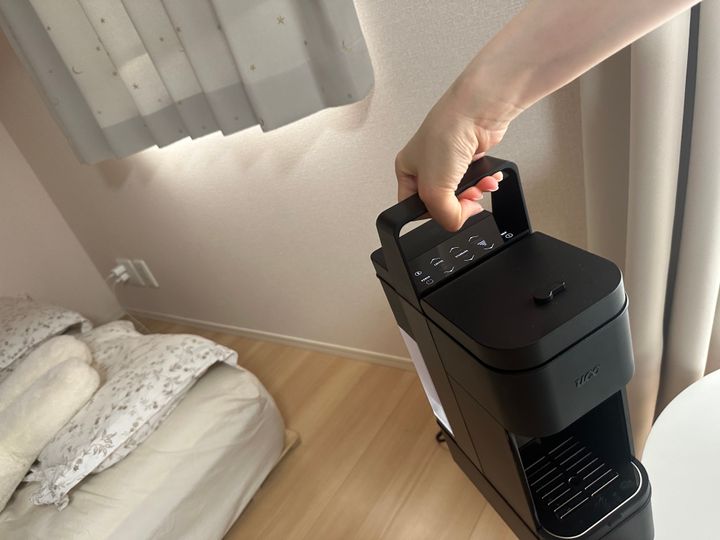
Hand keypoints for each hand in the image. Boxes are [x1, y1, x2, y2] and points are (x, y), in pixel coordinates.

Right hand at [395, 88, 511, 230]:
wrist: (477, 112)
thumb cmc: (447, 133)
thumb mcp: (435, 188)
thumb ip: (443, 215)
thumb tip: (456, 222)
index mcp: (407, 171)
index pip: (415, 208)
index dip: (435, 215)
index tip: (450, 212)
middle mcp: (426, 166)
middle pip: (442, 202)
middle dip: (460, 204)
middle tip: (468, 197)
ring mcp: (449, 162)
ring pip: (462, 193)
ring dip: (475, 194)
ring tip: (480, 186)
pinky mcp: (469, 159)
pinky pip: (477, 181)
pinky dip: (485, 182)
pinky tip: (488, 178)